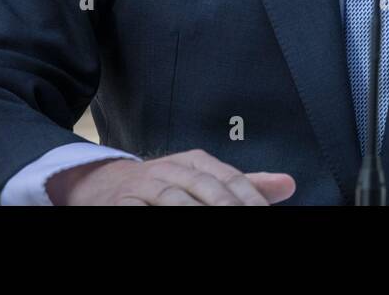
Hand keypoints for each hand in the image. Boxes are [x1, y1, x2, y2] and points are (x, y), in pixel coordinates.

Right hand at [48, 148, 296, 205]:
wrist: (100, 183)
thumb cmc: (161, 184)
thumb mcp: (201, 178)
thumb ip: (242, 185)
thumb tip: (288, 185)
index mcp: (196, 162)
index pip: (230, 180)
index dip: (250, 199)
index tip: (266, 215)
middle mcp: (172, 170)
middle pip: (206, 190)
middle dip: (228, 208)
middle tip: (247, 221)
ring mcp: (145, 187)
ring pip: (175, 201)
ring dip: (194, 214)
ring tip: (219, 225)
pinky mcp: (121, 205)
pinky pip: (141, 213)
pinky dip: (156, 218)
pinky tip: (170, 224)